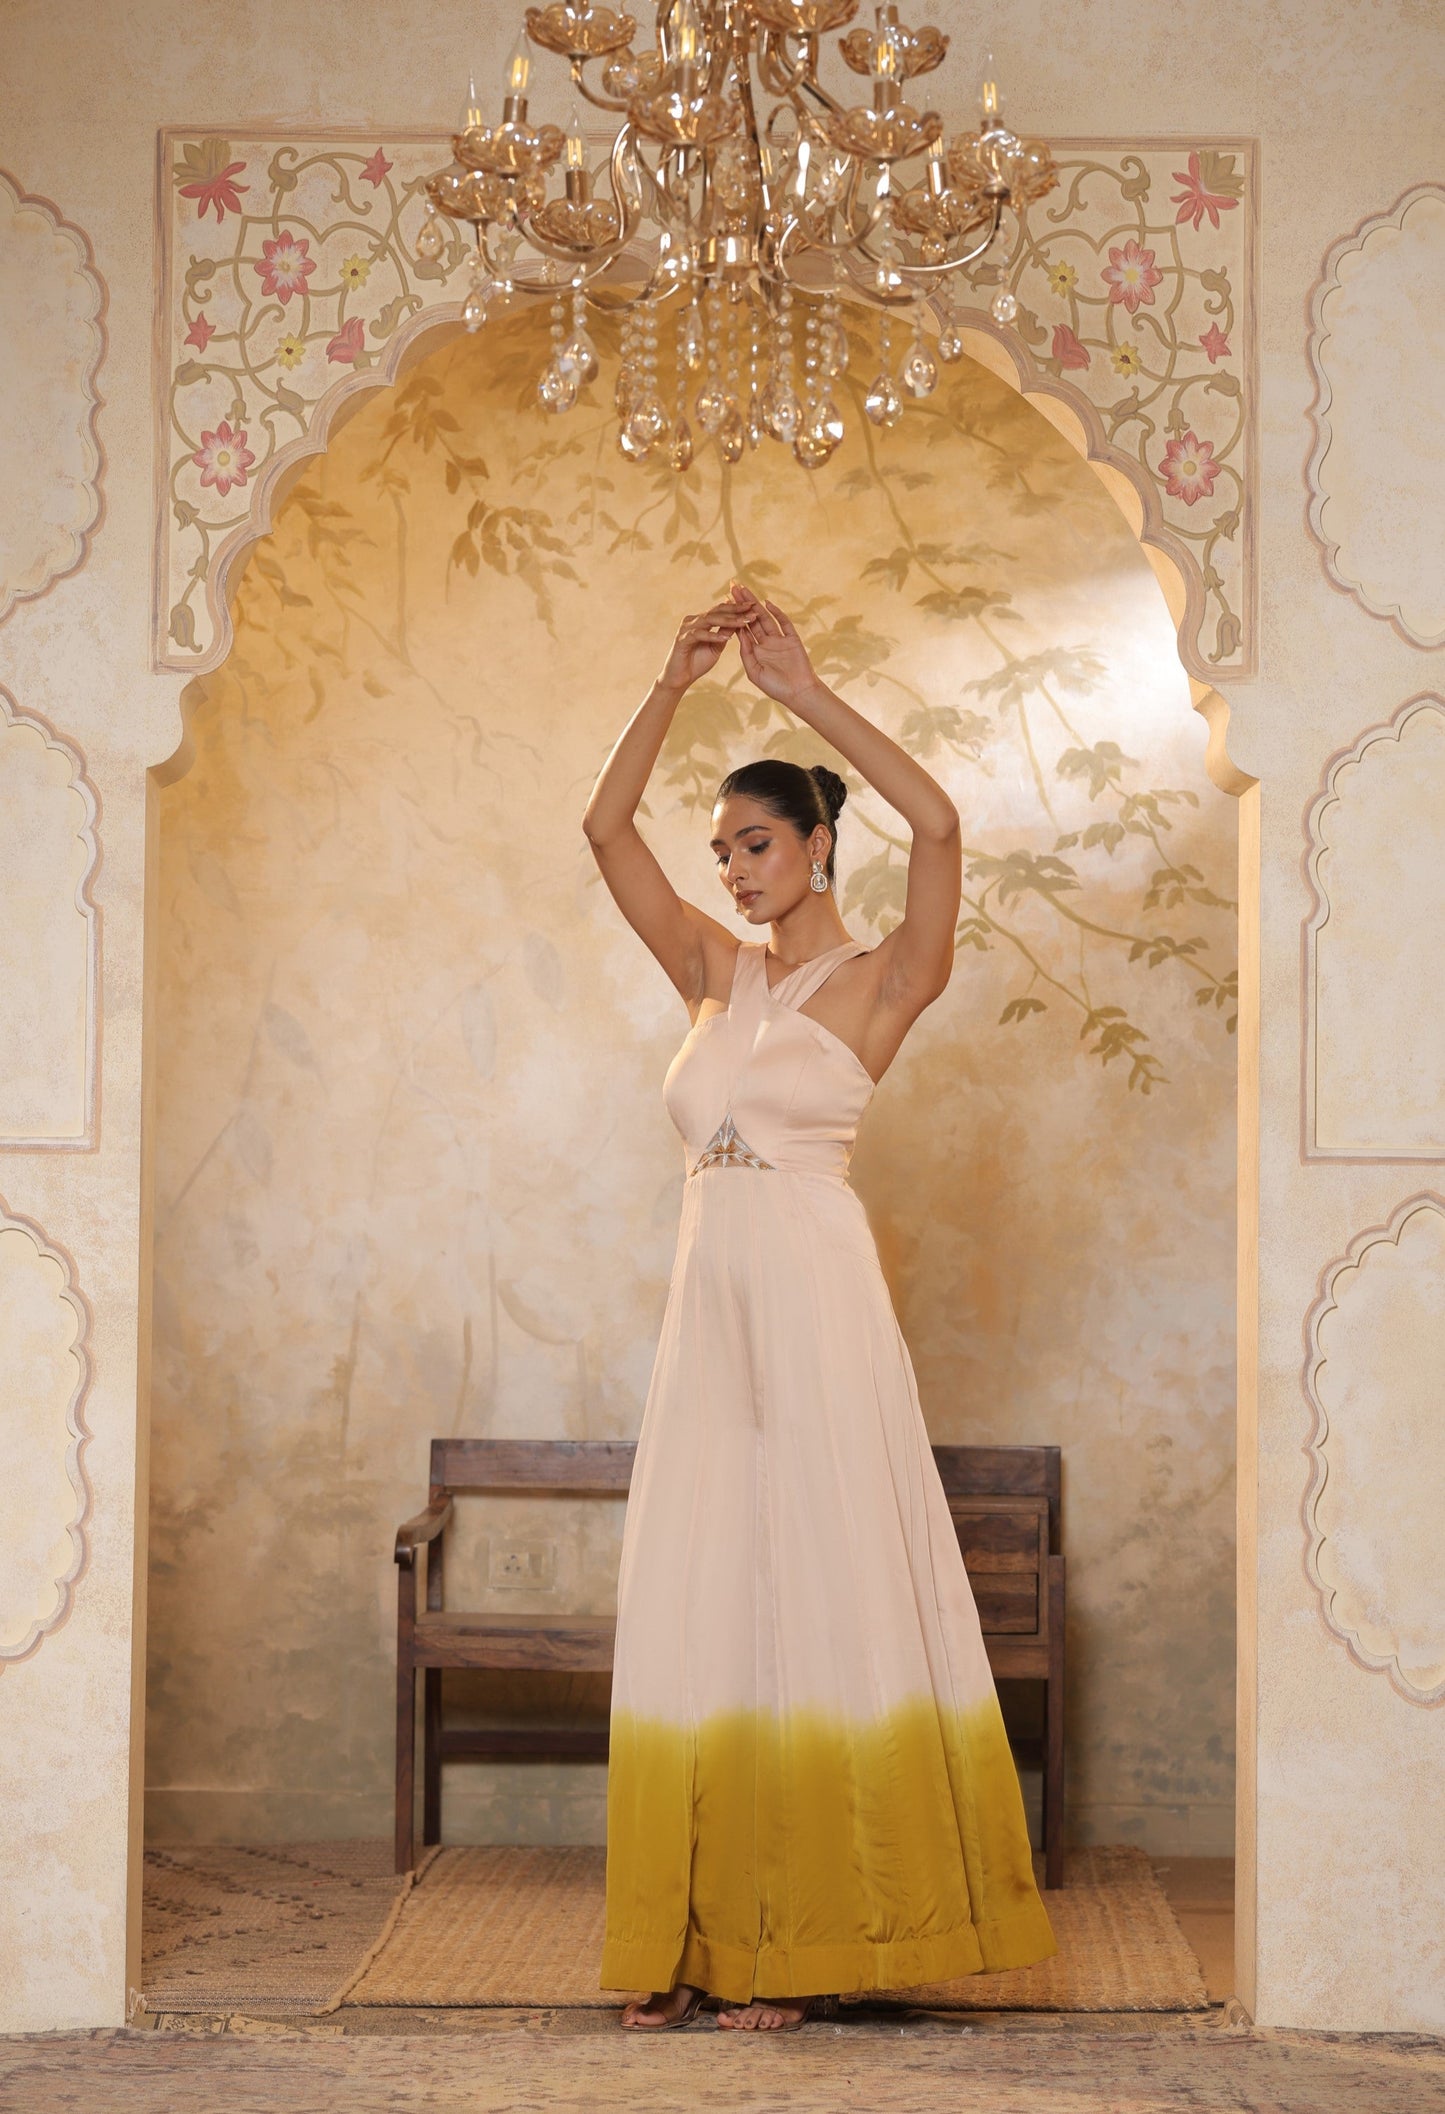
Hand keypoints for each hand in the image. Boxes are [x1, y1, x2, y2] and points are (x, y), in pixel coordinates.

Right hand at [657, 597, 753, 694]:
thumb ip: (724, 634)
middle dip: (736, 609)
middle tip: (752, 607)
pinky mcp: (682, 639)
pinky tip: (726, 637)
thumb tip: (739, 622)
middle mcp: (693, 620)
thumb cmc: (697, 663)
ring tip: (744, 621)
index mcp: (701, 620)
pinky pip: (700, 634)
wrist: (679, 679)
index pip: (721, 610)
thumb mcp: (716, 647)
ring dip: (729, 620)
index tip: (754, 606)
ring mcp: (687, 628)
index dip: (737, 607)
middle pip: (717, 611)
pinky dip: (713, 636)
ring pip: (710, 620)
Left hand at [733, 593, 819, 709]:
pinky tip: (767, 603)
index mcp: (756, 651)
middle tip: (732, 586)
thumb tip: (739, 634)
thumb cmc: (776, 687)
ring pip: (765, 617)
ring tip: (744, 590)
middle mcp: (767, 642)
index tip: (723, 602)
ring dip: (755, 603)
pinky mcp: (792, 639)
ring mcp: (780, 639)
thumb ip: (746, 654)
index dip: (733, 616)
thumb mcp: (755, 672)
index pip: (743, 629)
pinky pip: (784, 623)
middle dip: (742, 603)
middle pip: (752, 619)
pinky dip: (776, 613)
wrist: (798, 694)